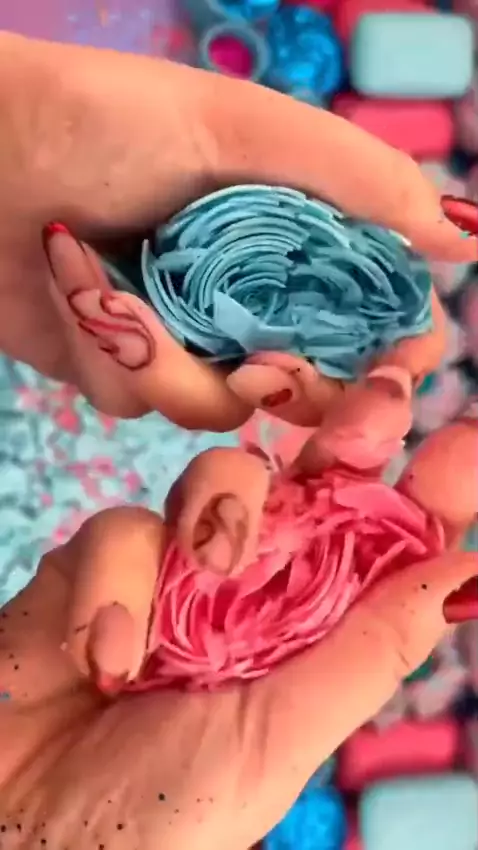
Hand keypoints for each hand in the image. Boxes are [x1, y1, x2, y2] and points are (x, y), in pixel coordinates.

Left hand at [0, 32, 474, 429]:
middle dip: (290, 392)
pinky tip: (77, 292)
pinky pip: (140, 404)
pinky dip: (111, 356)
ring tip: (114, 287)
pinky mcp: (120, 366)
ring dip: (169, 358)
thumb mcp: (242, 130)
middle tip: (260, 367)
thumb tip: (463, 239)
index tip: (386, 381)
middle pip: (309, 389)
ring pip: (217, 407)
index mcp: (294, 242)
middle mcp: (248, 297)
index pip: (376, 324)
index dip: (393, 363)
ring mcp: (185, 338)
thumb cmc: (105, 121)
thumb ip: (359, 184)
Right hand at [1, 406, 475, 848]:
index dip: (426, 484)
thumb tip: (465, 574)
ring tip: (204, 573)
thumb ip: (366, 648)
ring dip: (219, 512)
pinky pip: (123, 527)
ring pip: (222, 475)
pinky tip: (105, 656)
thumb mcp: (279, 737)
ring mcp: (176, 566)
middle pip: (314, 476)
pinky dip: (117, 585)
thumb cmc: (159, 817)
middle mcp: (254, 588)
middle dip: (349, 428)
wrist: (24, 837)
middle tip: (384, 402)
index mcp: (313, 631)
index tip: (465, 440)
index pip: (384, 539)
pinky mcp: (100, 562)